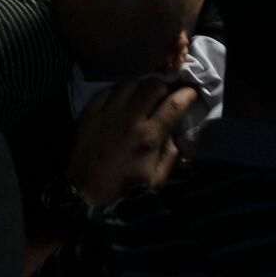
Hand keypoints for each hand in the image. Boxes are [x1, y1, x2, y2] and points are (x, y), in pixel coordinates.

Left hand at [65, 78, 197, 205]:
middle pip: (153, 85)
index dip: (186, 93)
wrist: (85, 193)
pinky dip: (119, 91)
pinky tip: (121, 100)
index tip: (190, 92)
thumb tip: (175, 131)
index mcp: (148, 136)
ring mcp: (107, 113)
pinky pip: (108, 89)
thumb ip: (171, 153)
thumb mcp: (157, 179)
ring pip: (130, 83)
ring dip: (141, 87)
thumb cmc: (124, 188)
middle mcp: (129, 119)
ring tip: (142, 96)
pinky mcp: (90, 112)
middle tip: (164, 94)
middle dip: (164, 86)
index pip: (173, 103)